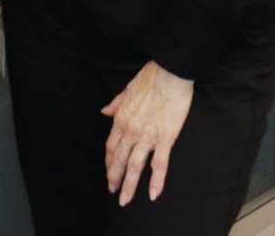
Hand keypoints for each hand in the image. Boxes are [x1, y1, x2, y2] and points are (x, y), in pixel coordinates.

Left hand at [101, 60, 193, 206]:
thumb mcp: (126, 89)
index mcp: (121, 118)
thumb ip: (115, 104)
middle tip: (113, 192)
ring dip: (129, 185)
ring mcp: (148, 136)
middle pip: (120, 159)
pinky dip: (156, 181)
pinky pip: (159, 164)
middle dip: (115, 177)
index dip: (109, 161)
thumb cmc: (149, 78)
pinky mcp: (165, 139)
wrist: (169, 74)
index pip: (111, 145)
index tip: (108, 172)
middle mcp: (131, 130)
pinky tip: (153, 195)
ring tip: (125, 200)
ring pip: (135, 166)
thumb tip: (104, 112)